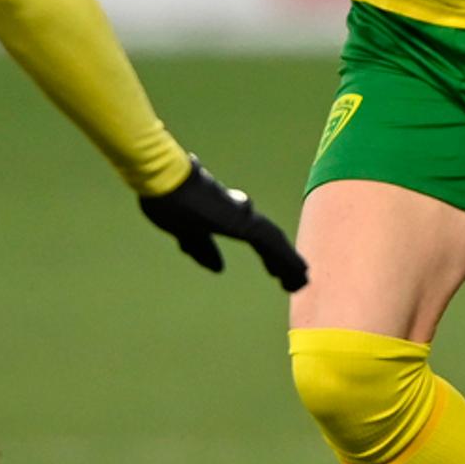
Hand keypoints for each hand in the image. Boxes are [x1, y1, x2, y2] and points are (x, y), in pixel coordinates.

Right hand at [140, 159, 308, 289]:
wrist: (163, 182)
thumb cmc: (168, 201)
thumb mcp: (185, 234)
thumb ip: (203, 249)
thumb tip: (218, 268)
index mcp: (223, 214)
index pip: (253, 237)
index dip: (267, 256)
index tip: (275, 272)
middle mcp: (238, 212)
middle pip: (266, 240)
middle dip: (279, 261)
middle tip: (293, 281)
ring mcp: (242, 215)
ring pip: (272, 242)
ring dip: (287, 263)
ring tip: (301, 281)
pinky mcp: (243, 220)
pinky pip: (271, 242)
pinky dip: (286, 258)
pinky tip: (299, 272)